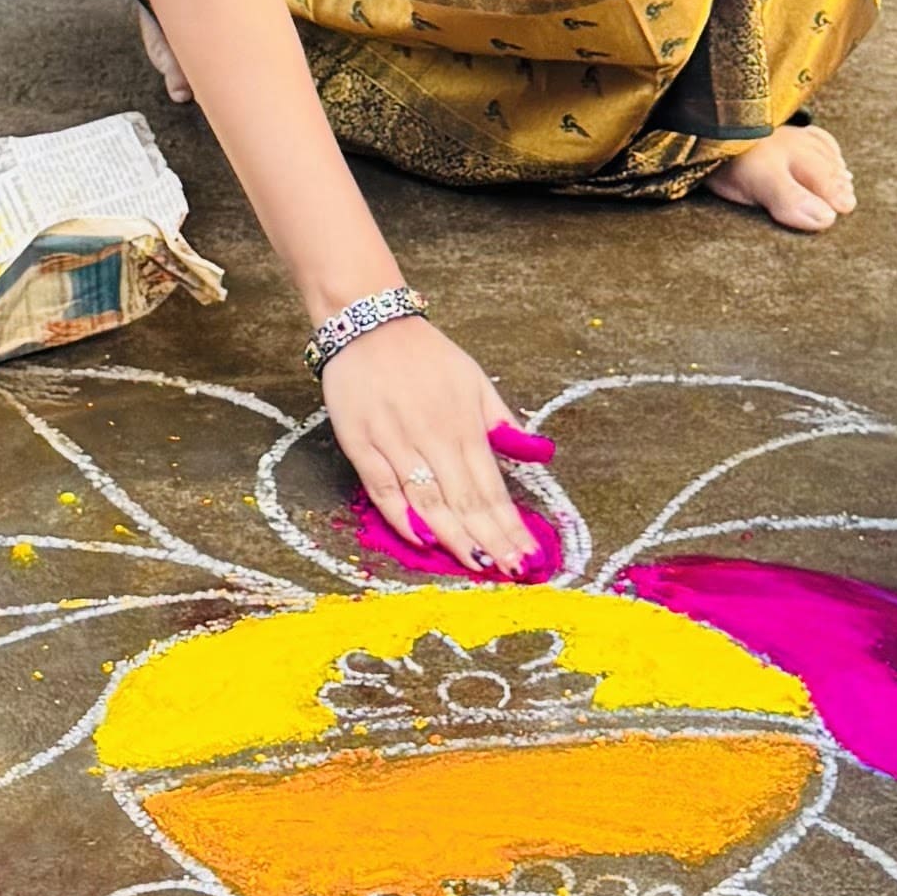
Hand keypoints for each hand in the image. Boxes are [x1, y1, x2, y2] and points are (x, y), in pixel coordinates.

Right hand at [321, 316, 542, 576]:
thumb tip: (536, 453)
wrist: (367, 321)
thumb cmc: (425, 355)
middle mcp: (433, 436)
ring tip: (478, 566)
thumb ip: (501, 420)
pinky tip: (421, 541)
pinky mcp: (360, 442)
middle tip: (512, 573)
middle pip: (466, 500)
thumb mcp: (475, 380)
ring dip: (454, 537)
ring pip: (428, 499)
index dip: (510, 525)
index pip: (492, 487)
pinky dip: (400, 516)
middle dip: (491, 541)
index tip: (529, 556)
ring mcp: (395, 440)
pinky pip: (382, 487)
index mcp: (464, 424)